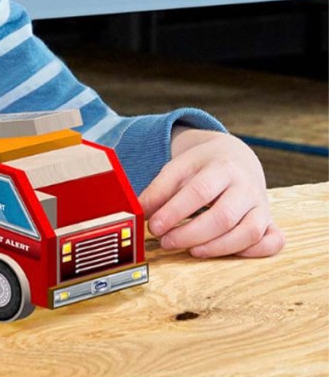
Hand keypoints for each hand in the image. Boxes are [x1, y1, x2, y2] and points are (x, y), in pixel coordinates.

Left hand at [139, 128, 284, 258]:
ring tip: (191, 250)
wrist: (234, 156)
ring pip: (248, 232)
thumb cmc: (202, 166)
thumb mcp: (177, 168)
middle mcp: (246, 187)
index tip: (154, 226)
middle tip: (166, 242)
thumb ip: (158, 190)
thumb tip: (137, 212)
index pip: (199, 192)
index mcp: (222, 167)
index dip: (175, 212)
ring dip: (217, 247)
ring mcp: (262, 205)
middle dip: (192, 233)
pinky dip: (253, 252)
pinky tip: (225, 252)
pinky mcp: (270, 221)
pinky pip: (273, 242)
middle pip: (224, 216)